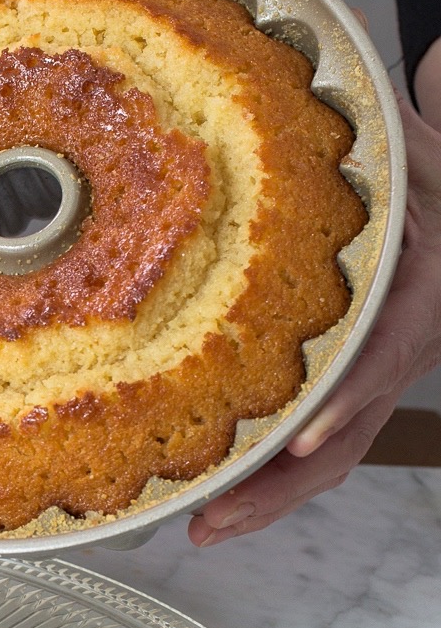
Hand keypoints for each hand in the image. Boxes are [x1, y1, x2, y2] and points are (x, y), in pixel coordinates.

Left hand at [191, 48, 440, 545]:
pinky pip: (316, 438)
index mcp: (425, 286)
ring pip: (330, 451)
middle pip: (347, 433)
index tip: (305, 430)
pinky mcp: (353, 383)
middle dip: (280, 485)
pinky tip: (220, 490)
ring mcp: (378, 373)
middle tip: (217, 514)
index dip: (346, 397)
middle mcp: (403, 343)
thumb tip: (301, 104)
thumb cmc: (418, 164)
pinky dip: (269, 471)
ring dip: (268, 495)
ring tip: (207, 523)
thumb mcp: (396, 154)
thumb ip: (357, 154)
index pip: (387, 351)